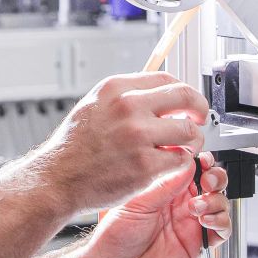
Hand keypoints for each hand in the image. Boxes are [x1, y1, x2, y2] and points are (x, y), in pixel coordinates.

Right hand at [40, 72, 209, 220]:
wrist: (58, 178)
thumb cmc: (74, 147)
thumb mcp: (94, 105)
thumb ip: (125, 96)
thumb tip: (156, 92)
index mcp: (117, 89)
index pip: (167, 78)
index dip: (183, 91)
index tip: (186, 103)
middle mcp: (128, 107)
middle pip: (186, 97)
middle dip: (199, 109)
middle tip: (199, 120)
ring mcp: (138, 136)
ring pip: (189, 131)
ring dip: (193, 140)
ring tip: (182, 147)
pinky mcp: (145, 165)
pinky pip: (181, 159)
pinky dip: (180, 162)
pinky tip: (168, 164)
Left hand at [81, 152, 230, 257]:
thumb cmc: (116, 238)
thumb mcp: (138, 203)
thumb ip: (164, 185)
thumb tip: (186, 163)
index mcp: (164, 189)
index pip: (191, 168)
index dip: (201, 161)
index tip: (202, 159)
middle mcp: (180, 204)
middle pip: (212, 182)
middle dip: (215, 177)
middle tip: (207, 181)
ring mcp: (190, 223)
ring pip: (220, 203)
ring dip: (216, 200)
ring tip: (198, 207)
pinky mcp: (198, 243)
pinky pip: (222, 230)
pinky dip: (221, 222)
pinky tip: (205, 222)